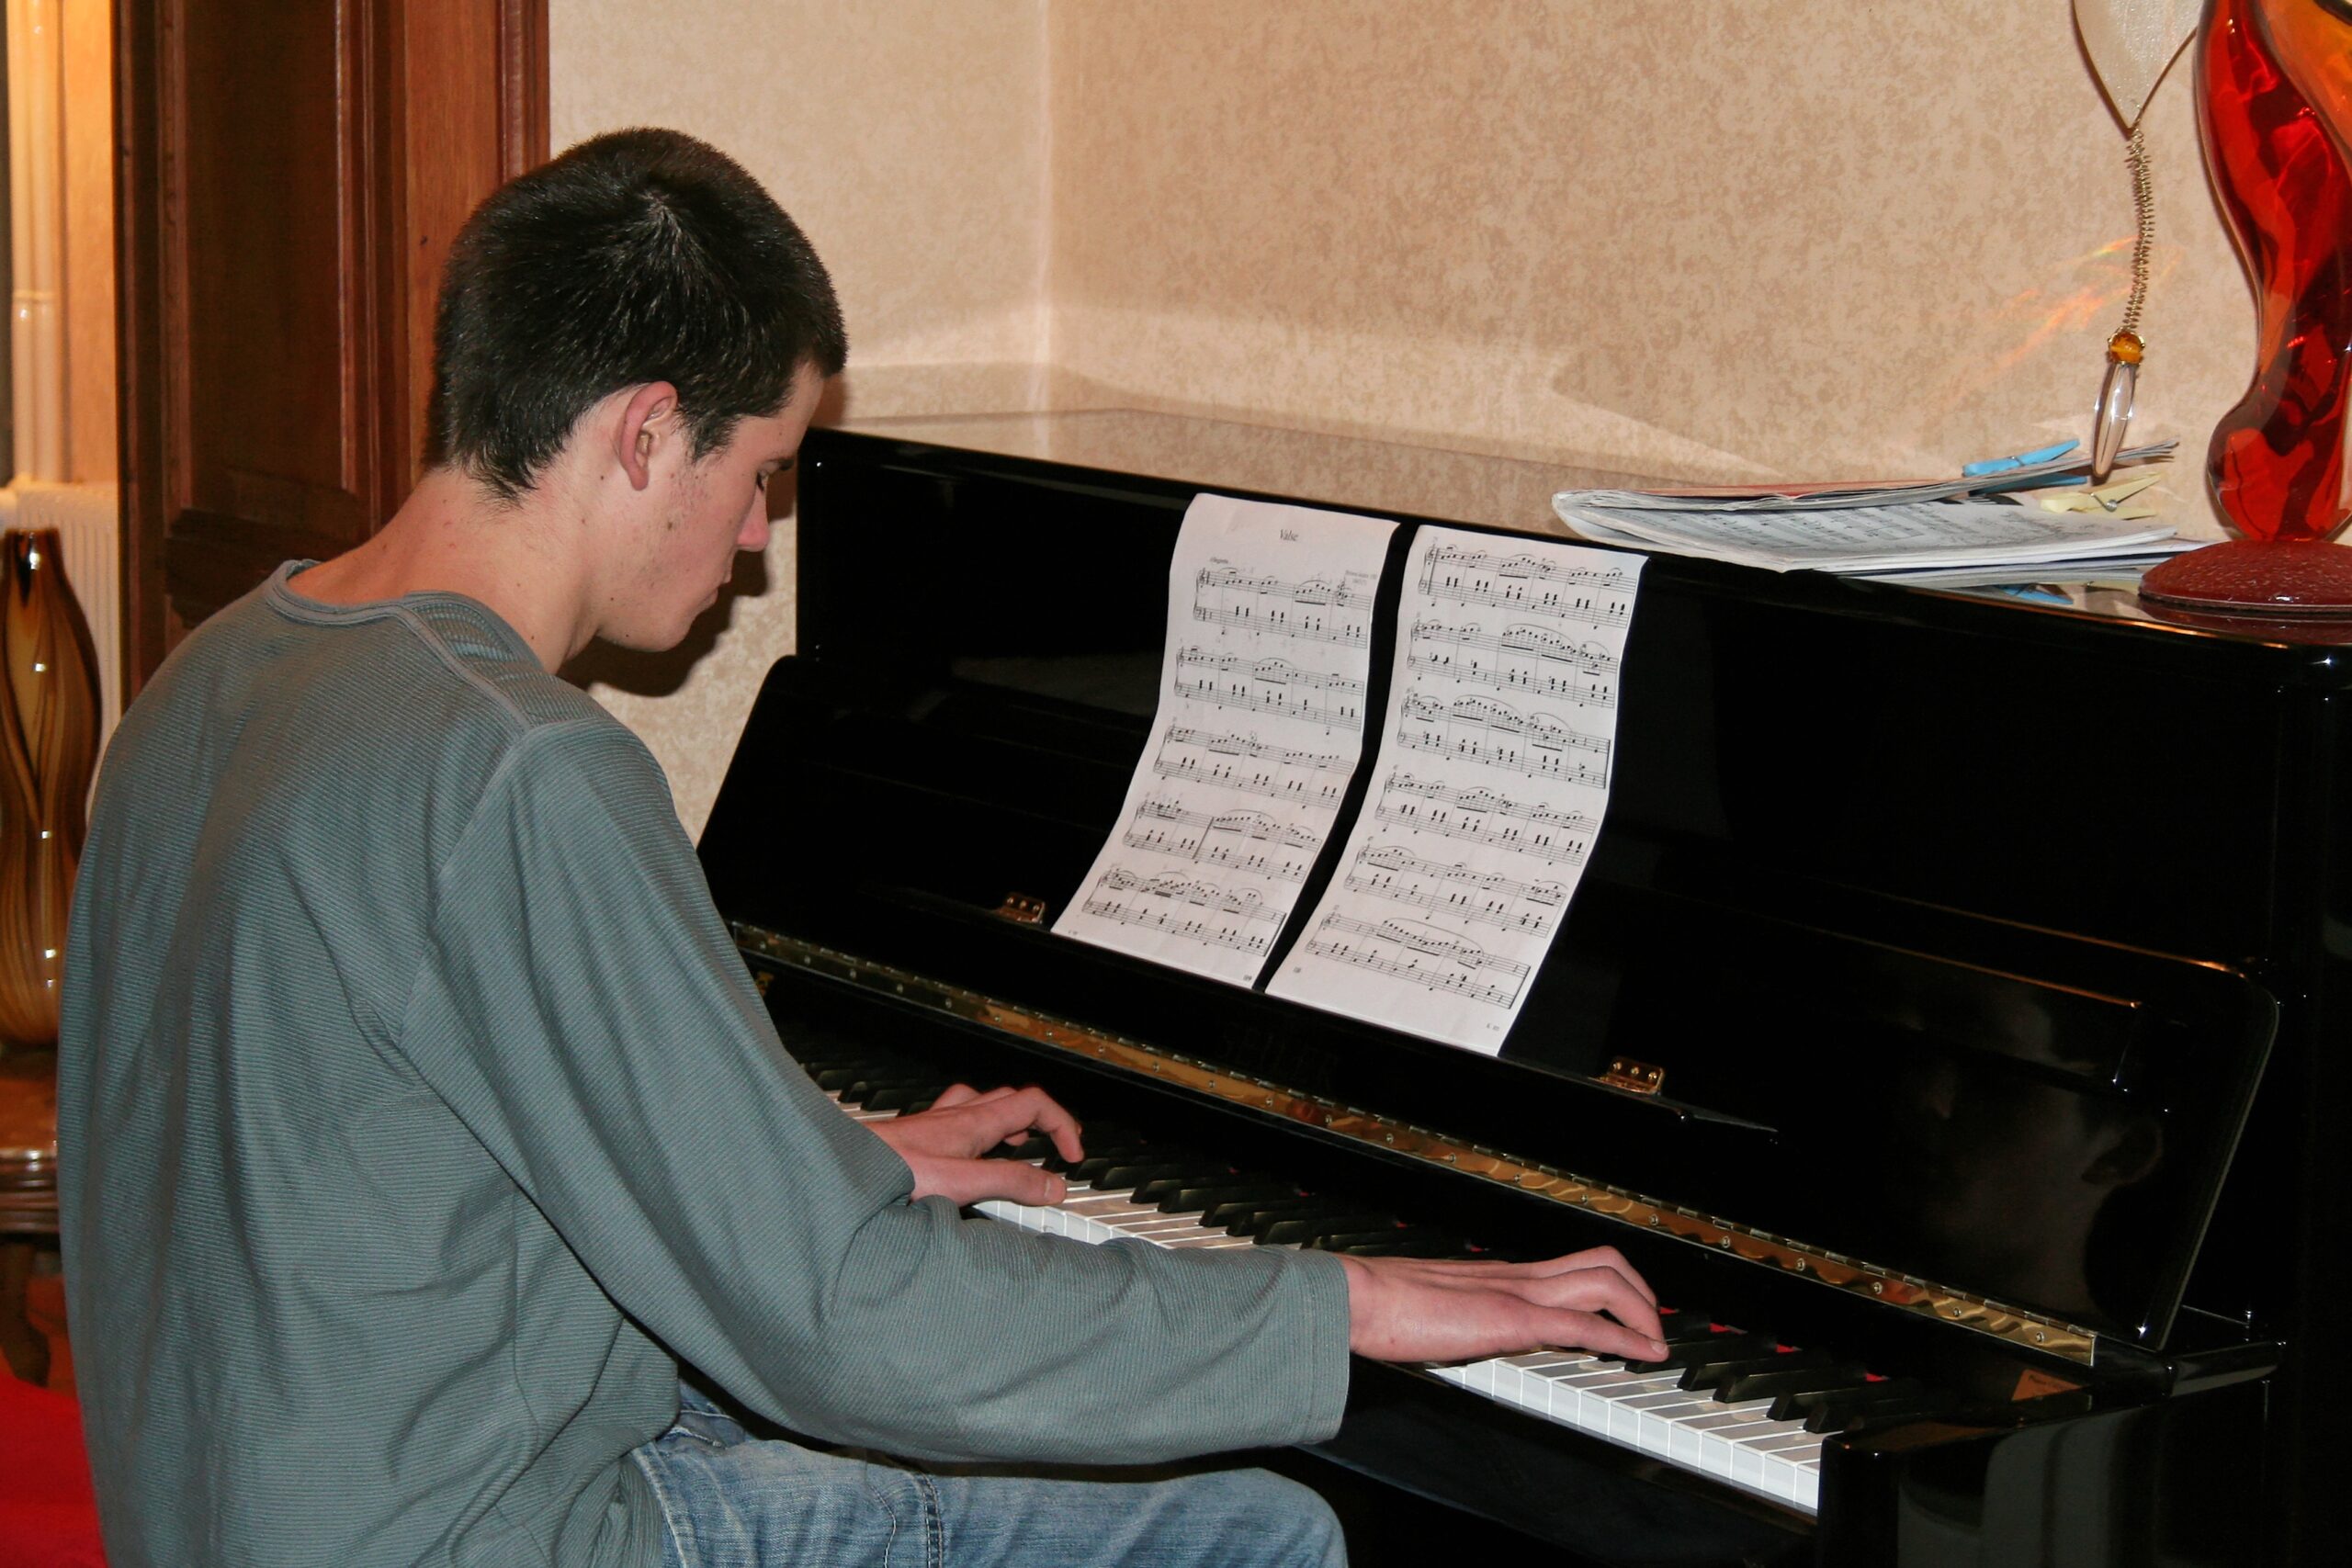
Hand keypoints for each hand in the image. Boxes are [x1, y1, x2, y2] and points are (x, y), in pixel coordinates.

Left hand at [867, 1083, 1085, 1207]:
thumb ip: (1010, 1183)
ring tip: (1019, 1147)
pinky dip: (976, 1132)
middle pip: (1012, 1101)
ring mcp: (935, 1125)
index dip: (1062, 1126)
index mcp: (974, 1121)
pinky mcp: (917, 1138)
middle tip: (1055, 1146)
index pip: (1034, 1104)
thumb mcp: (962, 1183)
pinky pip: (957, 1121)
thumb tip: (1053, 1186)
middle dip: (1042, 1120)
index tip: (1073, 1156)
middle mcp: (956, 1116)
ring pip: (984, 1107)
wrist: (841, 1171)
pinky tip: (968, 1155)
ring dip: (1009, 1123)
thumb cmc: (890, 1173)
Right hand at [1337, 1247, 1668, 1364]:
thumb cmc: (1379, 1306)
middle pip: (1602, 1261)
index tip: (1626, 1314)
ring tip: (1654, 1343)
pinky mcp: (1511, 1319)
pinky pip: (1585, 1324)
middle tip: (1651, 1326)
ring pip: (1605, 1281)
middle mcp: (1515, 1275)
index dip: (1610, 1285)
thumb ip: (1459, 1319)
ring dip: (1643, 1312)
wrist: (1356, 1296)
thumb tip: (1465, 1337)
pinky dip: (1624, 1339)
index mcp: (1498, 1275)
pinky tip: (1641, 1355)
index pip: (1568, 1266)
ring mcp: (1516, 1292)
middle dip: (1641, 1293)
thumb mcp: (1433, 1310)